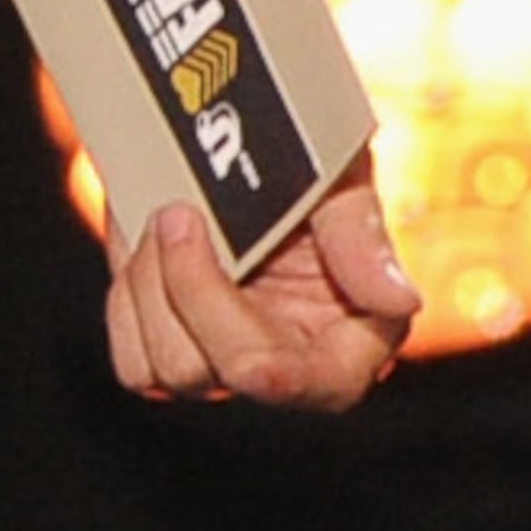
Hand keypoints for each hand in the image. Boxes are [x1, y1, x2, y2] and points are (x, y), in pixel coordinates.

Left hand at [106, 147, 419, 410]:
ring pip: (165, 371)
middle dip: (188, 289)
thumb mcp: (339, 185)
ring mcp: (225, 361)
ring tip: (166, 217)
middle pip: (217, 372)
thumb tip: (401, 299)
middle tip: (179, 213)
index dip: (273, 373)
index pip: (317, 386)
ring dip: (150, 287)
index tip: (241, 337)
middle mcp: (289, 364)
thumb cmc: (305, 165)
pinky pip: (134, 361)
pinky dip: (129, 302)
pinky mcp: (174, 349)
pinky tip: (145, 249)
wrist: (234, 144)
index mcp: (351, 342)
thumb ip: (361, 240)